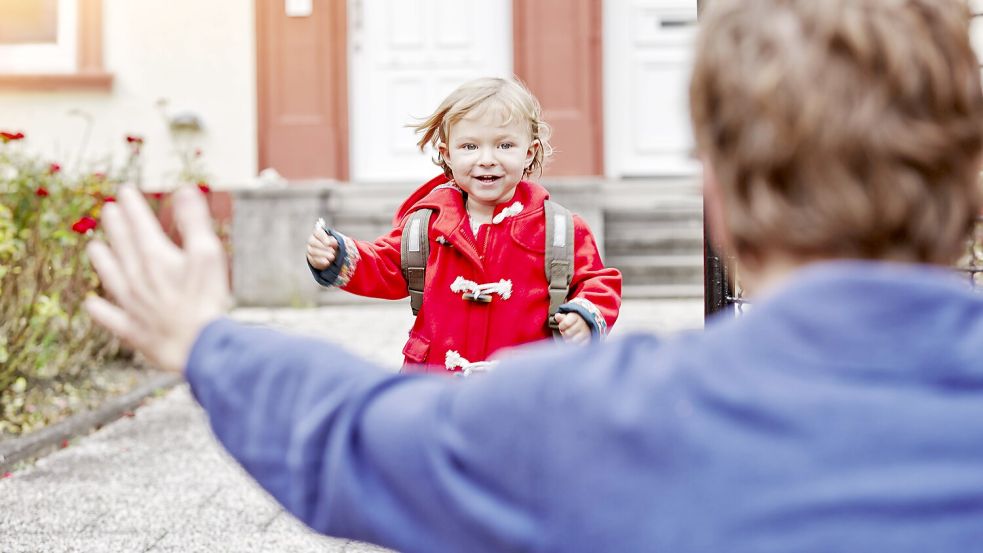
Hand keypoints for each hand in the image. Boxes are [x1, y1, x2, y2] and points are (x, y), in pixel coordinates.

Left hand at [85, 185, 229, 372]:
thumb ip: (194, 221)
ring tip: (94, 247)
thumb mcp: (208, 254)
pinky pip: (111, 317)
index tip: (125, 190)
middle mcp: (137, 278)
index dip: (132, 206)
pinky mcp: (133, 330)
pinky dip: (100, 310)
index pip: (140, 225)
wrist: (199, 346)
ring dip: (102, 260)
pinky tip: (91, 304)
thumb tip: (185, 190)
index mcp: (155, 257)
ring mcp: (132, 305)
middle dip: (116, 226)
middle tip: (107, 210)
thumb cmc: (207, 300)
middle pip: (123, 247)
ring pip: (111, 277)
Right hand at [306, 223, 338, 269]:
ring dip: (323, 254)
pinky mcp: (311, 258)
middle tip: (333, 251)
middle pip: (313, 242)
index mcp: (317, 233)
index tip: (329, 243)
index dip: (323, 237)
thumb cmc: (333, 244)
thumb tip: (333, 242)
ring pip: (313, 251)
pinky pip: (313, 259)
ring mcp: (310, 249)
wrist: (331, 254)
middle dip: (323, 247)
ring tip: (332, 257)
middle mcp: (311, 240)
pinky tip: (327, 262)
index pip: (317, 232)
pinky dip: (321, 261)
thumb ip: (334, 241)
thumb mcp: (335, 241)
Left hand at [555, 312, 590, 344]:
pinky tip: (573, 342)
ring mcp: (586, 333)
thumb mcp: (566, 317)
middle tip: (565, 333)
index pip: (566, 323)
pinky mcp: (587, 340)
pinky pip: (578, 346)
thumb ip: (561, 317)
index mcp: (576, 317)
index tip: (561, 327)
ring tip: (569, 338)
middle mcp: (582, 324)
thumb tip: (557, 316)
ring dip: (568, 340)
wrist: (584, 326)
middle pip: (568, 333)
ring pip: (572, 341)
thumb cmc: (572, 322)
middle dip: (564, 334)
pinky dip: (574, 345)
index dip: (561, 326)